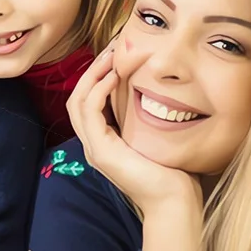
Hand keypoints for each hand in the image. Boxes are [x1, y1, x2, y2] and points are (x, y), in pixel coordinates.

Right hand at [67, 46, 199, 215]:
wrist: (174, 201)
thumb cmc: (172, 171)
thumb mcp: (154, 137)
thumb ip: (146, 118)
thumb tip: (156, 91)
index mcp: (104, 141)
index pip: (87, 102)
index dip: (97, 77)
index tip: (115, 56)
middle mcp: (93, 144)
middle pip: (77, 98)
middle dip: (91, 71)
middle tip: (110, 49)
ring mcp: (94, 149)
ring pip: (77, 102)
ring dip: (92, 76)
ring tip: (110, 58)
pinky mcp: (101, 151)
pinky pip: (89, 112)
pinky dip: (98, 90)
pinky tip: (114, 77)